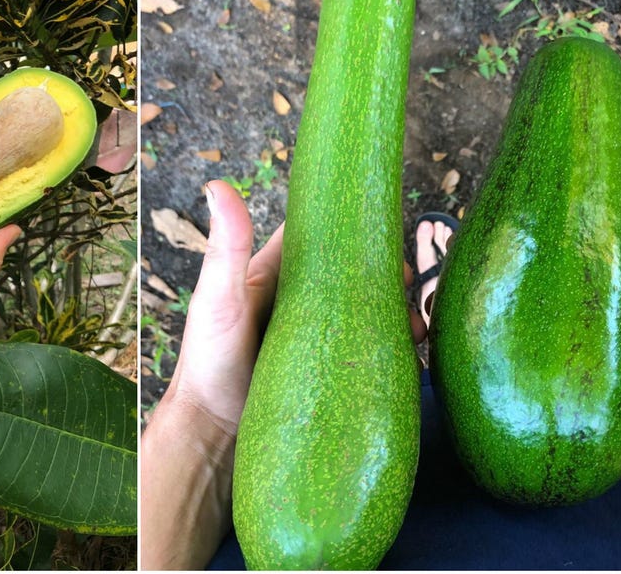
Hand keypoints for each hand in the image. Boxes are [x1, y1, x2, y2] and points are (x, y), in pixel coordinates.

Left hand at [168, 180, 426, 435]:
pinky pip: (370, 351)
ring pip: (367, 312)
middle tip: (404, 285)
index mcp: (275, 275)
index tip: (380, 229)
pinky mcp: (332, 371)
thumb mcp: (218, 300)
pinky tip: (412, 354)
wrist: (216, 436)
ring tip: (413, 326)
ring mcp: (318, 336)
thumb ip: (226, 248)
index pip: (316, 235)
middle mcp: (299, 302)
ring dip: (395, 311)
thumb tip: (217, 185)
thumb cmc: (207, 363)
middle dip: (384, 274)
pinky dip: (394, 348)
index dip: (348, 226)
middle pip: (352, 273)